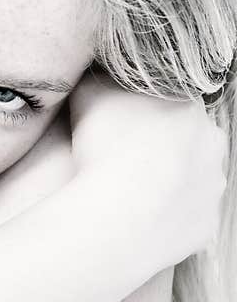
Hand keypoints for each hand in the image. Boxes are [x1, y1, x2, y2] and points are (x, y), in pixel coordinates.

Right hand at [68, 69, 226, 267]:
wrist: (118, 216)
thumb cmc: (104, 149)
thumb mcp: (90, 95)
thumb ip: (99, 78)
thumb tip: (99, 75)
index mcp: (189, 108)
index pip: (169, 102)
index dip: (141, 113)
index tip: (117, 124)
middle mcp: (212, 146)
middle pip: (186, 140)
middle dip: (160, 147)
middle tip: (121, 156)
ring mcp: (212, 189)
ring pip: (190, 180)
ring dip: (165, 183)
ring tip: (126, 190)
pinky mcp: (205, 227)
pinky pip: (185, 219)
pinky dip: (163, 218)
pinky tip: (134, 217)